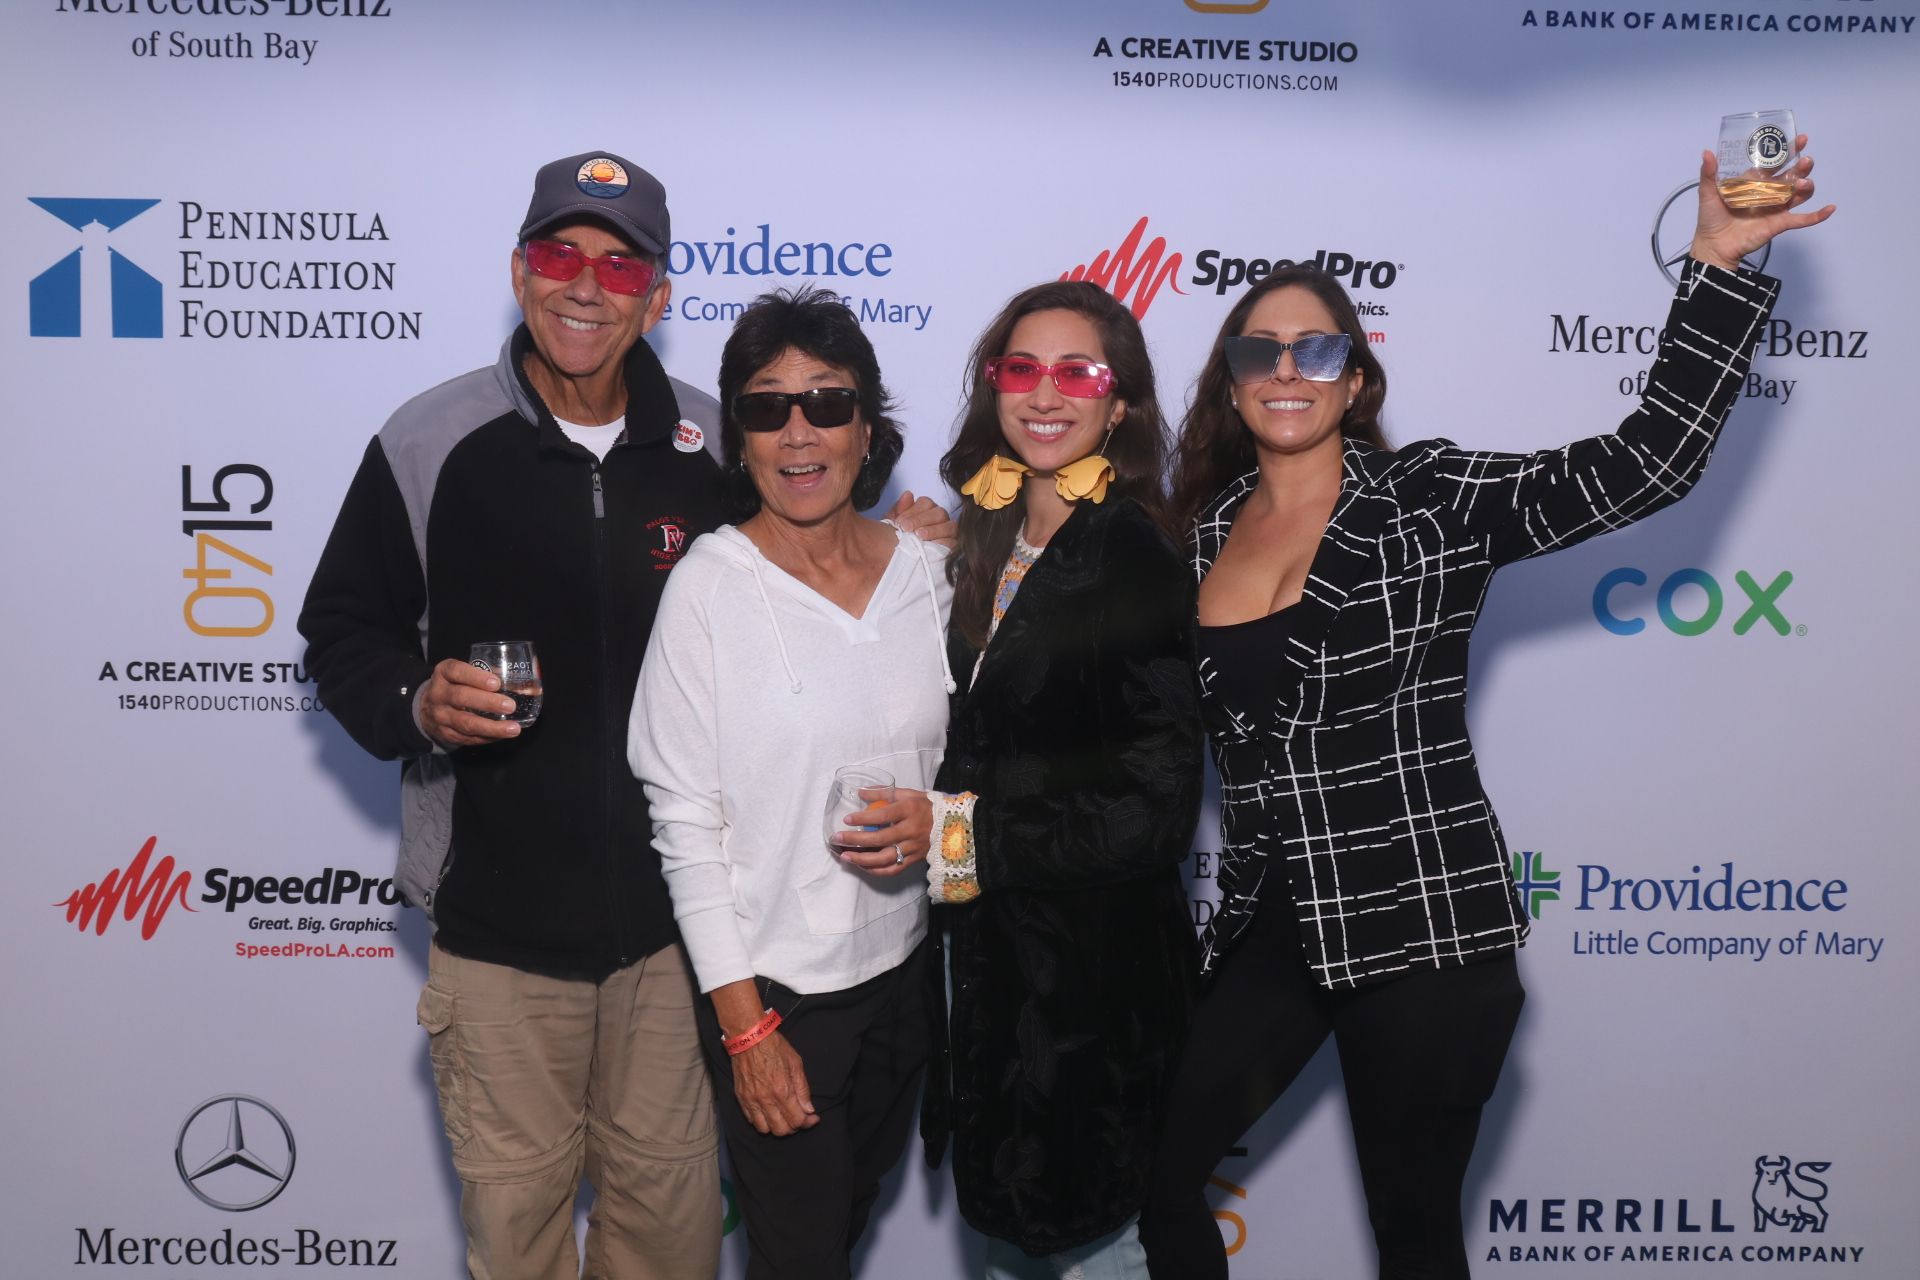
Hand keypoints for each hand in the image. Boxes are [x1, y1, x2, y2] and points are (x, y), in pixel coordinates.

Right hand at [415, 658, 519, 748]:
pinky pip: (467, 738)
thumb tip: (526, 686)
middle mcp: (439, 694)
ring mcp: (440, 716)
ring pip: (465, 723)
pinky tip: (502, 735)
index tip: (496, 683)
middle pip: (461, 697)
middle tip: (510, 706)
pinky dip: (487, 737)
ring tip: (513, 728)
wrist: (425, 708)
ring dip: (492, 727)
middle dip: (487, 702)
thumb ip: (488, 675)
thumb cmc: (455, 686)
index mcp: (444, 673)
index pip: (457, 672)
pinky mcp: (446, 734)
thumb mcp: (462, 674)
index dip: (476, 677)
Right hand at [730, 1031, 816, 1136]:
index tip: (813, 1118)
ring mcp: (751, 1100)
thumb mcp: (796, 1063)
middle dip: (793, 1127)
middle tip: (798, 1117)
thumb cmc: (774, 1047)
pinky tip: (769, 1111)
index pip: (797, 1120)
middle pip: (781, 1130)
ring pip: (764, 1129)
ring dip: (776, 1126)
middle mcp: (766, 1099)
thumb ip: (803, 1089)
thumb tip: (809, 1110)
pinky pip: (751, 1120)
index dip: (808, 1123)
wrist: (749, 1037)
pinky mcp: (741, 1098)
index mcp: (782, 1090)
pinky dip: (762, 1121)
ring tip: (783, 1116)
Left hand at [832, 787, 933, 877]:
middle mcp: (911, 830)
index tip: (847, 819)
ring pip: (885, 858)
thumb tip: (860, 792)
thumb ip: (883, 793)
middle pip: (880, 838)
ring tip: (845, 856)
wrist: (953, 825)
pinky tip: (862, 866)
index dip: (863, 818)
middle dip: (856, 840)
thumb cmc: (926, 807)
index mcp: (909, 810)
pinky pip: (893, 869)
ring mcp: (913, 848)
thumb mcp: (908, 794)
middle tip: (837, 838)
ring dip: (862, 859)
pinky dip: (876, 870)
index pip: (883, 815)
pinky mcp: (914, 860)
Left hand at [885, 490, 956, 547]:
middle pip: (938, 513)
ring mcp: (950, 532)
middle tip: (906, 528)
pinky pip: (953, 542)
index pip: (925, 503)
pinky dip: (943, 543)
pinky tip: (930, 547)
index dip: (913, 511)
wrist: (899, 560)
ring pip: (949, 526)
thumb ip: (899, 509)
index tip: (900, 522)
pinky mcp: (954, 546)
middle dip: (921, 520)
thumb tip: (908, 494)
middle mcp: (941, 518)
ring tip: (919, 536)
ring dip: (933, 530)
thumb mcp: (893, 524)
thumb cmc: (898, 540)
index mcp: (927, 510)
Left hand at [1690, 135, 1834, 272]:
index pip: (1777, 162)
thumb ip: (1709, 174)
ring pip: (1800, 194)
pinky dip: (1817, 215)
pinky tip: (1830, 208)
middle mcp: (1770, 192)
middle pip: (1793, 175)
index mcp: (1756, 181)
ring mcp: (1777, 207)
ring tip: (1802, 183)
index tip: (1801, 139)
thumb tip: (1707, 152)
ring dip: (1807, 186)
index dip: (1790, 150)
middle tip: (1805, 161)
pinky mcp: (1780, 223)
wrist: (1714, 245)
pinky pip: (1803, 219)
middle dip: (1802, 167)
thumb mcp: (1707, 193)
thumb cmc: (1711, 219)